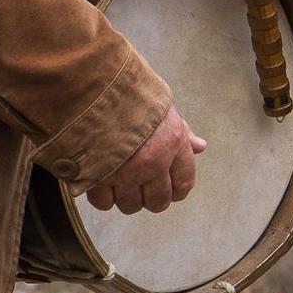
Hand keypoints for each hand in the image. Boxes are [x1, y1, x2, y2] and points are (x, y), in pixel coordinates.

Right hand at [85, 103, 205, 214]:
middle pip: (158, 202)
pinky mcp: (98, 178)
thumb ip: (182, 131)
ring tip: (121, 183)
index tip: (171, 190)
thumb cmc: (129, 93)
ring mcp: (125, 172)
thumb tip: (200, 147)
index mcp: (173, 142)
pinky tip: (103, 182)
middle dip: (152, 198)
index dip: (177, 190)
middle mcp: (152, 162)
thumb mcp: (163, 107)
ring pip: (131, 205)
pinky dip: (104, 197)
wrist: (92, 87)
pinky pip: (104, 203)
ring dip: (127, 198)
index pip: (184, 182)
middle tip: (143, 188)